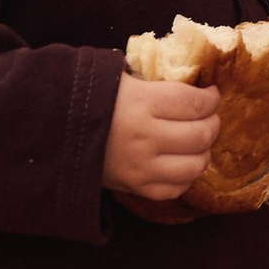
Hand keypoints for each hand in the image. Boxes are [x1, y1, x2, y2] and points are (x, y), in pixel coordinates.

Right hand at [104, 70, 221, 212]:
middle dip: (212, 123)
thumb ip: (160, 84)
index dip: (211, 98)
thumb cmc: (93, 98)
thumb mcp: (124, 79)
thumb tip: (196, 85)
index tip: (211, 94)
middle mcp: (145, 137)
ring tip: (198, 140)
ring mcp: (142, 167)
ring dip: (204, 151)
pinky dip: (186, 176)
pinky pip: (176, 188)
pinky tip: (181, 161)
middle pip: (201, 134)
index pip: (194, 103)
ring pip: (195, 165)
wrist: (56, 129)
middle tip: (209, 116)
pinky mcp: (136, 187)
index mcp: (142, 102)